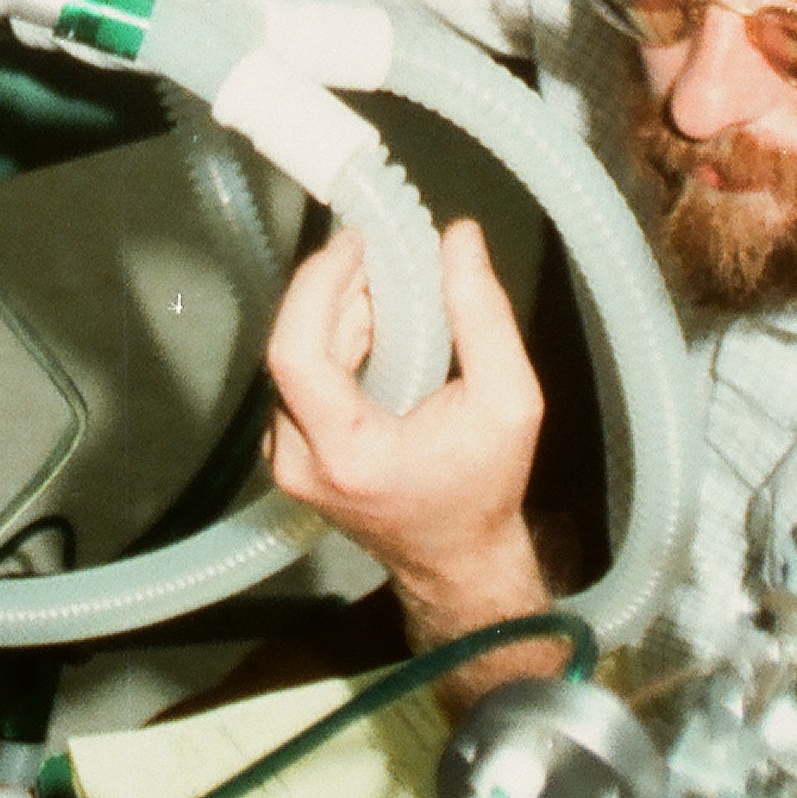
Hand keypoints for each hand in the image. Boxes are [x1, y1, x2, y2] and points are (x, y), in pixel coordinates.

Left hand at [263, 217, 550, 647]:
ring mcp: (287, 460)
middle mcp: (299, 460)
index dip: (316, 287)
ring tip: (386, 283)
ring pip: (294, 359)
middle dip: (335, 289)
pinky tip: (373, 321)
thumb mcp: (509, 401)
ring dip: (335, 311)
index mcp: (345, 454)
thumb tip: (458, 235)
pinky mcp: (290, 454)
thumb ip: (483, 316)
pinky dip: (332, 340)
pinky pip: (299, 379)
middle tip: (382, 253)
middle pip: (293, 347)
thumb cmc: (486, 487)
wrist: (459, 562)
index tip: (355, 243)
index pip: (295, 354)